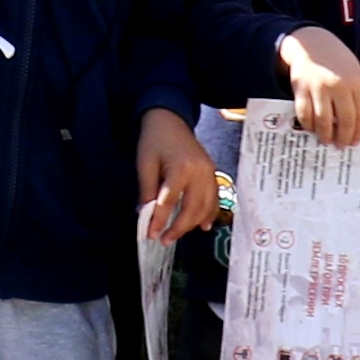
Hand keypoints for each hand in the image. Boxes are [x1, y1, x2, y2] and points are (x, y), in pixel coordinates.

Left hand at [137, 110, 221, 242]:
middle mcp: (200, 172)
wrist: (170, 119)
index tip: (151, 234)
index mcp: (181, 167)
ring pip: (205, 206)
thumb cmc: (154, 140)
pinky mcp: (213, 173)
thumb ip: (147, 191)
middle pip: (192, 208)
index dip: (160, 221)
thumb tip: (146, 216)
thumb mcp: (145, 164)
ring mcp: (209, 172)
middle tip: (164, 240)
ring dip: (192, 224)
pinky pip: (214, 198)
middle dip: (178, 228)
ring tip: (177, 235)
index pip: (169, 202)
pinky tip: (203, 226)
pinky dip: (209, 214)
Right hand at [279, 30, 359, 148]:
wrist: (311, 42)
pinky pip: (304, 114)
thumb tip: (357, 125)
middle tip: (341, 146)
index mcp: (357, 81)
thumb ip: (357, 95)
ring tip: (327, 140)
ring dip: (326, 135)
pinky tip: (311, 128)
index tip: (356, 141)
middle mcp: (339, 85)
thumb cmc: (336, 61)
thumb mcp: (354, 72)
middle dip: (344, 137)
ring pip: (324, 120)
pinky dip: (308, 125)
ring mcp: (319, 87)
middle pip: (345, 120)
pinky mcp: (301, 88)